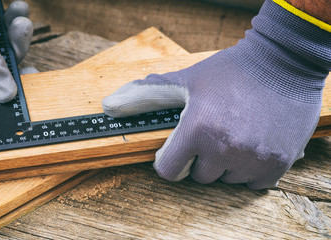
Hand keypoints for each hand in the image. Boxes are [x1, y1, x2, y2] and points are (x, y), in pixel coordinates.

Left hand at [102, 0, 329, 189]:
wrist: (282, 63)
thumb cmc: (230, 71)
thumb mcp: (186, 80)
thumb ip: (146, 95)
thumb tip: (109, 106)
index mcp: (197, 129)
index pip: (168, 171)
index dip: (171, 159)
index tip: (180, 148)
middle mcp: (224, 148)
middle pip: (199, 177)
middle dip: (201, 159)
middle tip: (213, 132)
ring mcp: (253, 158)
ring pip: (226, 180)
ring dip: (227, 164)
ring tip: (235, 133)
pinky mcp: (277, 164)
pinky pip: (252, 184)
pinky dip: (250, 169)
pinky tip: (252, 143)